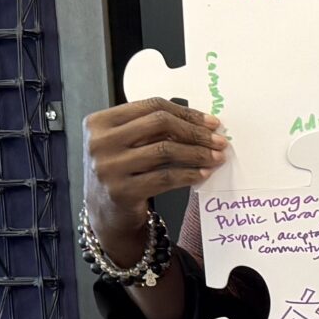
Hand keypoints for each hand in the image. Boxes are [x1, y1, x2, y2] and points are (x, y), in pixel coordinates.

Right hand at [83, 98, 226, 255]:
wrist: (106, 211)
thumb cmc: (122, 171)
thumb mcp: (126, 143)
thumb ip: (152, 128)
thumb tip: (202, 123)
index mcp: (99, 123)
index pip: (151, 106)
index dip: (186, 113)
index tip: (211, 122)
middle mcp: (99, 143)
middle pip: (160, 123)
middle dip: (196, 131)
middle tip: (219, 140)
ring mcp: (108, 168)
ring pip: (165, 150)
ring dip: (198, 153)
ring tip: (216, 157)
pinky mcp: (122, 192)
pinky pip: (165, 178)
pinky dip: (189, 174)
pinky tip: (203, 173)